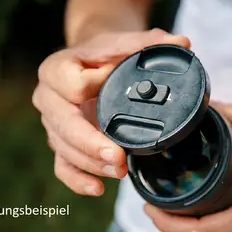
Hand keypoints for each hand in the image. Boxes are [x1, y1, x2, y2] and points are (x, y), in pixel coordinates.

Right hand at [32, 28, 190, 196]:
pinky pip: (62, 168)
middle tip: (119, 157)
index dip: (96, 88)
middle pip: (64, 126)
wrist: (87, 63)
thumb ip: (148, 42)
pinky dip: (78, 181)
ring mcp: (52, 124)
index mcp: (56, 69)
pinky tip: (98, 189)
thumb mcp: (122, 43)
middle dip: (92, 144)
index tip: (117, 89)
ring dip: (93, 164)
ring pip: (65, 151)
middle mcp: (48, 98)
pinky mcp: (60, 144)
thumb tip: (183, 43)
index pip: (72, 84)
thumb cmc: (104, 54)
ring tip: (121, 170)